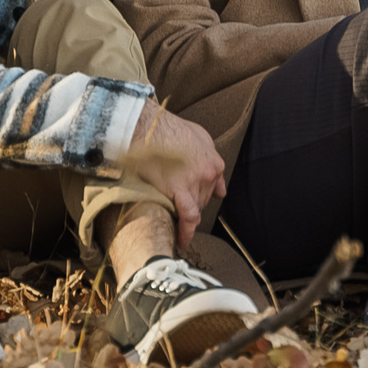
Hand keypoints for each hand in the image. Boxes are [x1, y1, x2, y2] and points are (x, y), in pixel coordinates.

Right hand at [122, 102, 226, 250]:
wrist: (147, 126)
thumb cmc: (168, 129)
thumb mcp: (199, 137)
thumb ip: (212, 159)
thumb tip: (220, 185)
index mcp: (214, 162)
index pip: (212, 189)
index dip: (201, 198)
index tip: (195, 206)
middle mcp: (209, 173)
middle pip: (203, 200)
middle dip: (191, 205)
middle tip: (175, 210)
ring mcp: (196, 182)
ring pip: (194, 208)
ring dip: (184, 215)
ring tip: (173, 223)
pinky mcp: (179, 189)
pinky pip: (188, 217)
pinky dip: (186, 232)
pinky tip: (182, 241)